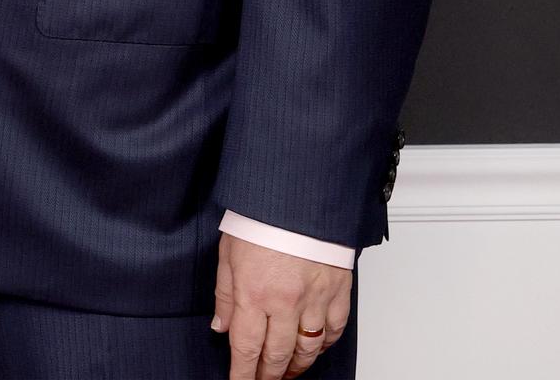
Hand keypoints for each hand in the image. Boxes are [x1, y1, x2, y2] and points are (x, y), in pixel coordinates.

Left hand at [213, 233, 351, 377]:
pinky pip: (334, 331)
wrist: (299, 198)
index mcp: (254, 293)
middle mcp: (286, 302)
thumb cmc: (261, 219)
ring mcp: (315, 300)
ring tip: (286, 372)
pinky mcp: (338, 293)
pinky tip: (314, 349)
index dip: (243, 373)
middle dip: (267, 374)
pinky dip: (324, 345)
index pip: (246, 347)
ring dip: (296, 366)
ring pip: (308, 349)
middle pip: (277, 354)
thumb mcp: (228, 254)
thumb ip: (225, 295)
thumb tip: (221, 326)